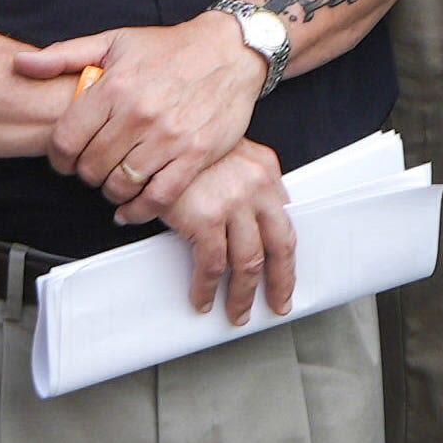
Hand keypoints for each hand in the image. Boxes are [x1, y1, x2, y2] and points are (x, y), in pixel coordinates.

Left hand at [21, 12, 267, 210]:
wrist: (230, 51)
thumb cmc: (170, 48)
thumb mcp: (115, 40)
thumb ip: (65, 55)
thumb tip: (21, 65)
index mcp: (114, 87)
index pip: (66, 140)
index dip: (58, 158)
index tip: (65, 160)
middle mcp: (139, 114)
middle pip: (91, 167)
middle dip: (86, 174)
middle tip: (93, 169)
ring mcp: (169, 137)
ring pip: (121, 185)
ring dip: (111, 191)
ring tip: (114, 182)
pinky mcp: (195, 155)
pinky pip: (158, 197)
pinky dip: (139, 211)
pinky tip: (131, 209)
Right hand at [153, 139, 300, 318]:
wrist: (156, 130)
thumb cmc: (183, 141)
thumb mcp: (223, 152)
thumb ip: (238, 180)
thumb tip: (240, 217)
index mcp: (265, 169)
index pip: (284, 219)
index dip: (285, 252)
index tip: (284, 271)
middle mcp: (257, 186)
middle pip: (280, 245)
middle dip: (281, 281)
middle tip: (278, 302)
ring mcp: (234, 203)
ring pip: (249, 262)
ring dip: (244, 294)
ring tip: (237, 312)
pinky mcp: (206, 218)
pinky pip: (213, 265)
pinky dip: (207, 288)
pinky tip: (203, 299)